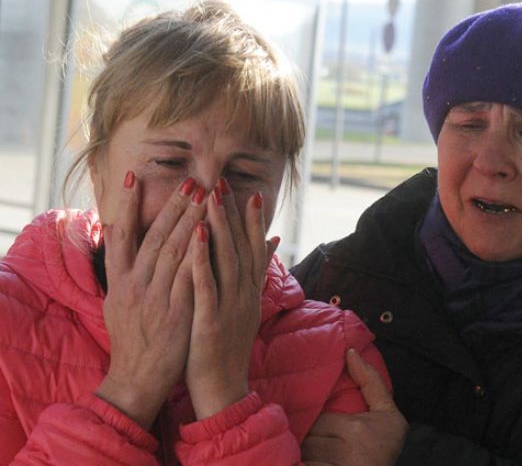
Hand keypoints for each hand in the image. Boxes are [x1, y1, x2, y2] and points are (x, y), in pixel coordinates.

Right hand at [96, 174, 205, 428]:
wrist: (137, 378)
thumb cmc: (131, 338)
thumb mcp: (116, 302)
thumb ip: (121, 270)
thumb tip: (119, 237)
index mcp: (119, 282)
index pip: (122, 235)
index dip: (128, 204)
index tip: (135, 175)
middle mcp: (134, 286)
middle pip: (155, 237)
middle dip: (173, 207)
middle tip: (191, 181)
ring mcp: (155, 299)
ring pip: (173, 252)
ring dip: (190, 221)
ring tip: (205, 196)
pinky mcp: (176, 313)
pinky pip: (188, 278)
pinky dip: (198, 254)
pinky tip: (209, 234)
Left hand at [186, 178, 278, 418]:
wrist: (223, 389)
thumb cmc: (228, 348)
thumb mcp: (246, 311)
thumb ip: (255, 280)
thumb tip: (271, 248)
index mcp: (250, 294)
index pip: (254, 250)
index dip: (253, 222)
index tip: (251, 193)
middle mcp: (244, 295)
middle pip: (241, 248)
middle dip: (233, 214)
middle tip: (224, 184)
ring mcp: (229, 307)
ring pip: (226, 260)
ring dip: (220, 226)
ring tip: (212, 198)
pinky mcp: (210, 320)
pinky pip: (207, 284)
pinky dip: (203, 257)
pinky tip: (198, 234)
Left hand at [302, 349, 407, 465]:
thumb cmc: (386, 447)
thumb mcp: (387, 414)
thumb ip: (371, 382)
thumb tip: (350, 351)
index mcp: (354, 429)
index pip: (318, 419)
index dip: (316, 422)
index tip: (318, 424)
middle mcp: (344, 451)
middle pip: (308, 436)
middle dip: (308, 436)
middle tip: (311, 436)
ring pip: (304, 453)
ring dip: (302, 452)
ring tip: (307, 451)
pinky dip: (302, 465)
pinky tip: (304, 462)